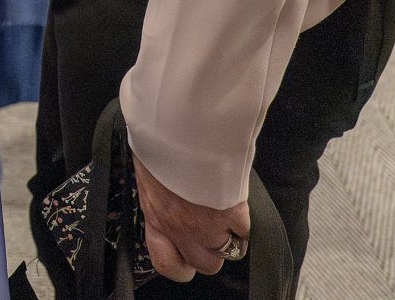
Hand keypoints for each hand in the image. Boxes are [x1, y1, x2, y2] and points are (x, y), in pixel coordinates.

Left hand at [135, 148, 250, 282]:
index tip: (186, 253)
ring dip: (230, 238)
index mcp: (155, 216)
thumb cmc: (158, 141)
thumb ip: (160, 190)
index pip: (166, 263)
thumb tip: (167, 189)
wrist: (179, 128)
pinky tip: (238, 204)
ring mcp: (207, 225)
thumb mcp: (150, 169)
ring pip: (227, 253)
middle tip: (212, 230)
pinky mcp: (231, 214)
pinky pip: (244, 231)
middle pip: (204, 265)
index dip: (180, 264)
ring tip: (228, 217)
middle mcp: (179, 229)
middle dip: (210, 252)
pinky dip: (243, 221)